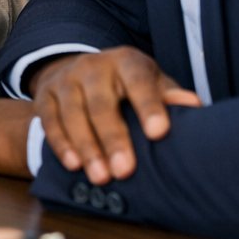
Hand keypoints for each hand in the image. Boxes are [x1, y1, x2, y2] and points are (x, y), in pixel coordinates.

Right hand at [30, 47, 201, 184]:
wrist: (81, 70)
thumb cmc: (127, 85)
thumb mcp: (151, 83)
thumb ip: (169, 95)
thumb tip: (194, 105)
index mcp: (126, 61)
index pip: (138, 81)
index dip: (148, 106)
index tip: (159, 133)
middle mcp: (92, 66)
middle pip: (101, 103)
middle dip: (113, 138)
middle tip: (124, 170)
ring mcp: (65, 79)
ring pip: (73, 113)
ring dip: (86, 147)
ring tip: (100, 177)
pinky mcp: (44, 95)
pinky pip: (49, 120)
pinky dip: (60, 143)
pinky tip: (72, 164)